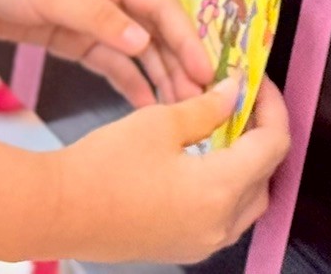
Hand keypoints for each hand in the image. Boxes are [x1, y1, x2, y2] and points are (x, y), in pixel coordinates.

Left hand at [0, 0, 213, 108]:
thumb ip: (97, 17)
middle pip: (155, 29)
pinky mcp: (70, 36)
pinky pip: (108, 61)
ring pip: (136, 49)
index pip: (159, 4)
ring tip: (181, 108)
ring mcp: (90, 15)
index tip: (205, 70)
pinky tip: (145, 103)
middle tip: (200, 102)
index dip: (185, 37)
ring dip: (158, 75)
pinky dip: (128, 80)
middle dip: (179, 63)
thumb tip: (142, 42)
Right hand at [53, 77, 289, 263]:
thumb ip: (206, 108)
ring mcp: (201, 243)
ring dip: (246, 164)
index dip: (271, 107)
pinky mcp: (182, 247)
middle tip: (243, 102)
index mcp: (219, 190)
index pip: (273, 145)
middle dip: (262, 135)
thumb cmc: (103, 166)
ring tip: (226, 128)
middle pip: (266, 176)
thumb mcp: (160, 123)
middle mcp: (219, 225)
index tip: (256, 83)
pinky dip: (226, 187)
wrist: (58, 211)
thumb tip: (233, 95)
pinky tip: (204, 159)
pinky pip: (223, 217)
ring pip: (248, 200)